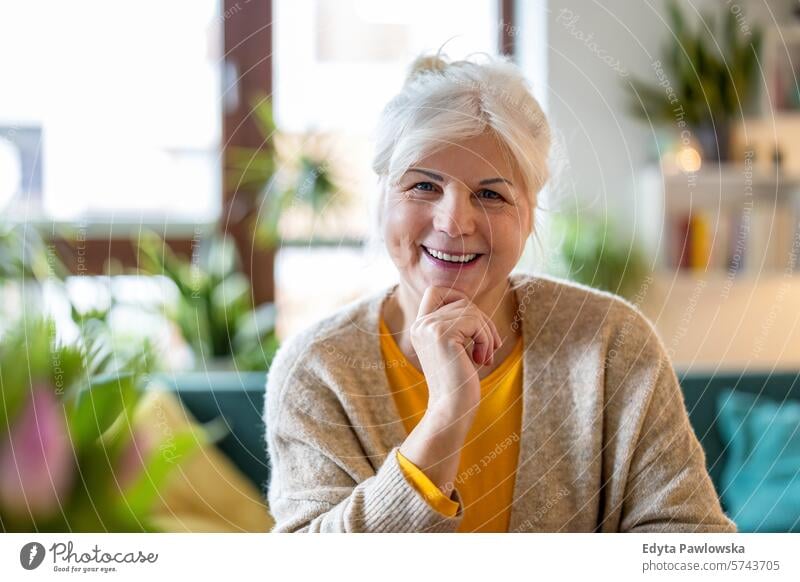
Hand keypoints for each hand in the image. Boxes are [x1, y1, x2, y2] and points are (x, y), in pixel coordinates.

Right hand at [410, 286, 501, 415]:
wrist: (452, 410)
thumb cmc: (459, 382)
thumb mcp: (456, 347)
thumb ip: (458, 324)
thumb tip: (473, 304)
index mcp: (419, 327)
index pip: (436, 291)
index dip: (458, 298)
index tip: (474, 325)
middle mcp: (420, 324)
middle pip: (462, 301)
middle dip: (483, 321)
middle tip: (491, 346)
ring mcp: (429, 328)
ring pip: (471, 310)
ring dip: (486, 333)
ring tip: (486, 356)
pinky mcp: (442, 335)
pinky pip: (475, 322)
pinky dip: (486, 339)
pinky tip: (482, 360)